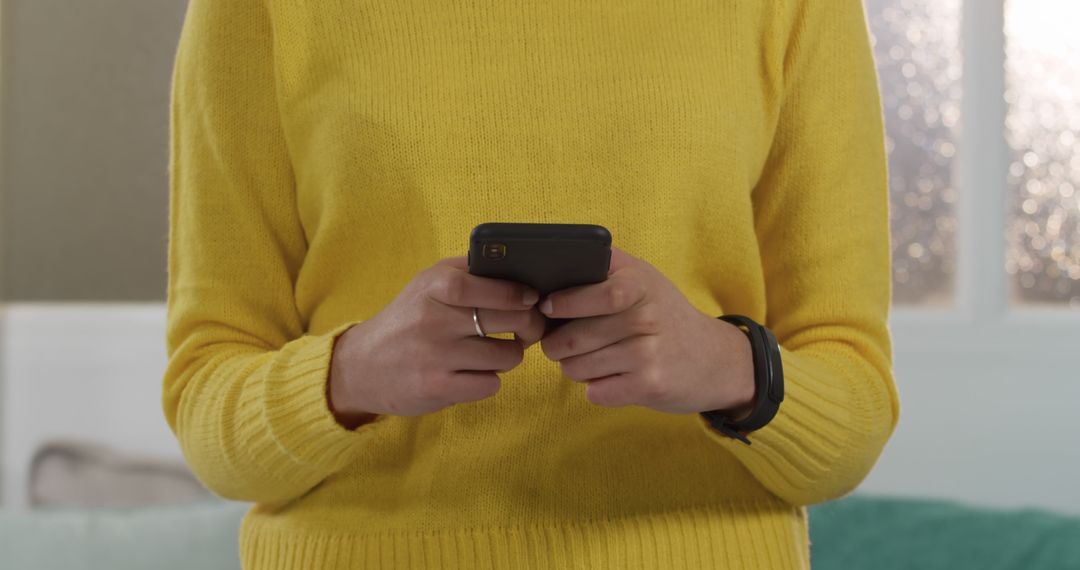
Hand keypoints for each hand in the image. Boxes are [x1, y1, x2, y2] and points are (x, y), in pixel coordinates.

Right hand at [327, 256, 546, 427]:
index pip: (478, 284)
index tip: (531, 298)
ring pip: (506, 356)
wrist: (362, 366)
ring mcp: (434, 355)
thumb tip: (518, 267)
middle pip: (507, 320)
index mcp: (432, 287)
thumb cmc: (408, 319)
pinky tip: (473, 374)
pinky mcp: (437, 387)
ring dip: (508, 356)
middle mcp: (432, 319)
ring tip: (492, 352)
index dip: (512, 292)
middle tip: (527, 329)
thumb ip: (467, 271)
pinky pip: (490, 384)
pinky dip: (489, 380)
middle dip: (529, 325)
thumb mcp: (427, 284)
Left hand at [538, 246, 755, 416]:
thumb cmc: (665, 315)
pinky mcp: (650, 387)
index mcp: (641, 285)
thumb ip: (603, 266)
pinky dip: (595, 388)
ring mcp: (650, 355)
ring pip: (577, 368)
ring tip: (589, 359)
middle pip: (575, 337)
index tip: (547, 308)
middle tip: (558, 343)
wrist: (715, 359)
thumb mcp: (643, 278)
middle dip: (555, 345)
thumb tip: (551, 267)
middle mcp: (648, 318)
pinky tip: (612, 377)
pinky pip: (596, 392)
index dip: (565, 303)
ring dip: (573, 368)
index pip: (598, 294)